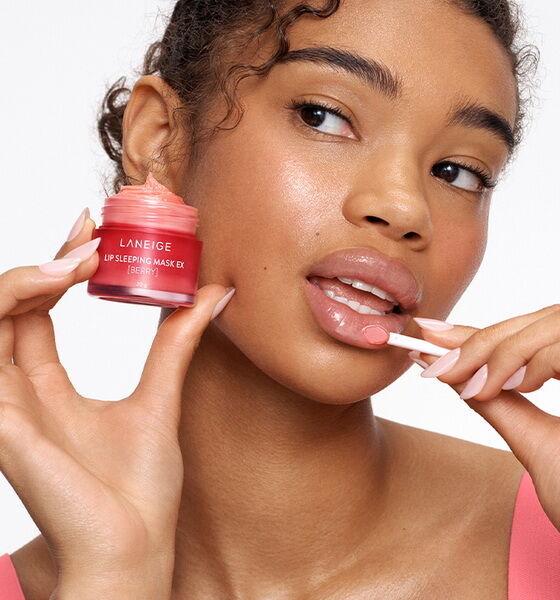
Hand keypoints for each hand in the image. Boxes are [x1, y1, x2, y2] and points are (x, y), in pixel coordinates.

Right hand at [0, 210, 233, 592]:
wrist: (134, 549)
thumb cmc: (139, 490)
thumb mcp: (161, 396)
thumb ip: (175, 343)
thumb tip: (214, 293)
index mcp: (47, 388)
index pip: (35, 311)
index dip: (57, 265)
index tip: (92, 228)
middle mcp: (17, 391)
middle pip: (9, 305)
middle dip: (43, 261)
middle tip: (88, 231)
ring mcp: (4, 405)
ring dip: (25, 279)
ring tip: (78, 259)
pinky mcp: (2, 423)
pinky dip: (7, 309)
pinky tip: (50, 283)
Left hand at [408, 304, 559, 574]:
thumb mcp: (532, 438)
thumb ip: (496, 400)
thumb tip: (450, 368)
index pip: (538, 332)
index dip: (483, 331)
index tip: (432, 335)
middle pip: (549, 318)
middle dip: (487, 338)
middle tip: (441, 363)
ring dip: (509, 349)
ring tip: (481, 385)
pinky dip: (541, 360)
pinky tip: (516, 386)